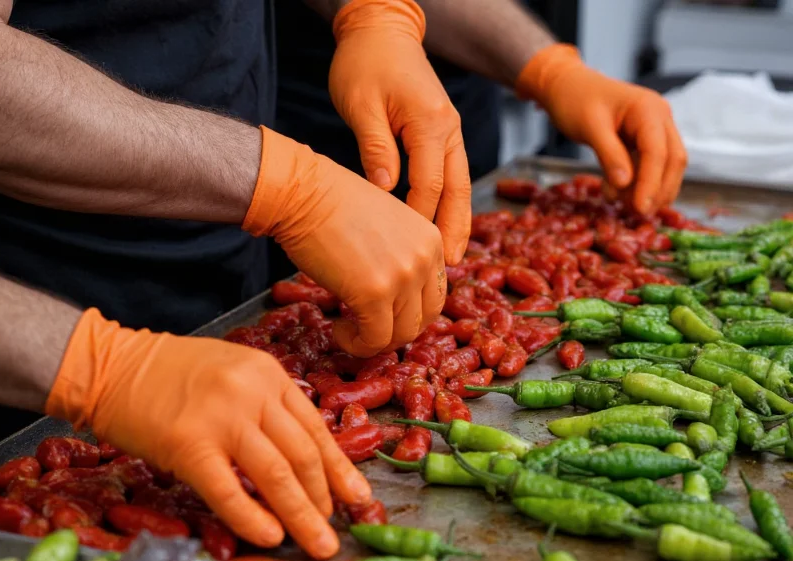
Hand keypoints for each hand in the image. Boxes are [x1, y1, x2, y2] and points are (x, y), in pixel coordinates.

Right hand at [46, 309, 371, 559]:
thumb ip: (268, 406)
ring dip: (301, 515)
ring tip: (317, 543)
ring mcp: (222, 418)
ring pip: (277, 475)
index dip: (339, 469)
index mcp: (269, 374)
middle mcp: (253, 393)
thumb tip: (301, 460)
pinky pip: (228, 491)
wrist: (115, 365)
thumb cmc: (174, 373)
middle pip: (302, 455)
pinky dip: (253, 518)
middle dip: (325, 499)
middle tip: (334, 531)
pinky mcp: (189, 445)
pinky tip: (270, 536)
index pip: (316, 429)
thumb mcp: (235, 373)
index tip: (357, 497)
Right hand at [244, 126, 446, 356]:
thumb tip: (398, 298)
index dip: (409, 313)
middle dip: (396, 332)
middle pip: (424, 319)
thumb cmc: (333, 206)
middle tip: (368, 329)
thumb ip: (403, 256)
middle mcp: (424, 258)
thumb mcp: (388, 226)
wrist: (303, 193)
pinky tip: (339, 329)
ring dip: (374, 341)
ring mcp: (402, 277)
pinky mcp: (374, 293)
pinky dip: (357, 344)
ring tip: (349, 329)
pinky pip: (374, 339)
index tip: (384, 315)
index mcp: (432, 240)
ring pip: (401, 335)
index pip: (435, 295)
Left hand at [327, 0, 470, 264]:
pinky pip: (452, 174)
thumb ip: (375, 147)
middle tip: (449, 266)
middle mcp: (449, 128)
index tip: (407, 250)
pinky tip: (443, 225)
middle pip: (457, 190)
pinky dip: (451, 202)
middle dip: (453, 230)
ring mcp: (450, 130)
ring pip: (461, 184)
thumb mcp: (361, 105)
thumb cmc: (364, 64)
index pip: (429, 184)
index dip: (418, 219)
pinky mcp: (443, 132)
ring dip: (458, 220)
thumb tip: (385, 190)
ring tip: (454, 256)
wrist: (380, 32)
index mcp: (430, 122)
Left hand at [516, 44, 686, 215]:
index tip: (640, 209)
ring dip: (649, 189)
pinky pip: (649, 165)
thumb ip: (609, 155)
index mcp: (649, 109)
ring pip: (665, 165)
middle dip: (657, 190)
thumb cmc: (575, 100)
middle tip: (638, 215)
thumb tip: (625, 185)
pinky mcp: (644, 139)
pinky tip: (618, 195)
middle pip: (672, 160)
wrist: (566, 85)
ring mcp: (655, 128)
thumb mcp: (589, 127)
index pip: (658, 152)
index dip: (651, 183)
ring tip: (624, 206)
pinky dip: (638, 182)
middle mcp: (659, 117)